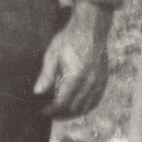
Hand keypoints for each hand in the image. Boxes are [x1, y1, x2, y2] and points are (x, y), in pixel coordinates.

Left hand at [32, 1, 112, 117]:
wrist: (90, 27)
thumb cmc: (69, 39)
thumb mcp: (53, 54)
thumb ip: (46, 75)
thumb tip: (37, 92)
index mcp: (76, 76)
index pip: (62, 102)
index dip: (51, 110)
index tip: (42, 111)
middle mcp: (90, 82)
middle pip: (74, 108)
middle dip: (61, 113)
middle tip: (50, 112)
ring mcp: (99, 81)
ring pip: (86, 107)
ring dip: (73, 112)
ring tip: (61, 113)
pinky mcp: (104, 79)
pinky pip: (96, 100)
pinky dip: (86, 107)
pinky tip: (77, 106)